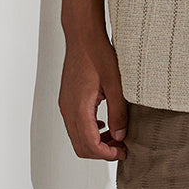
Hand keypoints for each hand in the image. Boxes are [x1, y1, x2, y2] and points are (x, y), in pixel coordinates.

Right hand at [58, 31, 128, 160]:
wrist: (83, 35)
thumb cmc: (97, 52)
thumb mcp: (115, 83)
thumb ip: (118, 111)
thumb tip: (120, 134)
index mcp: (79, 108)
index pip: (90, 145)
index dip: (107, 154)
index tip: (123, 151)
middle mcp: (68, 109)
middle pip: (81, 147)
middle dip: (101, 152)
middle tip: (121, 146)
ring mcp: (65, 104)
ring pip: (77, 136)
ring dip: (95, 142)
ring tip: (116, 135)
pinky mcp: (67, 98)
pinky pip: (75, 124)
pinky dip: (89, 131)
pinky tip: (104, 123)